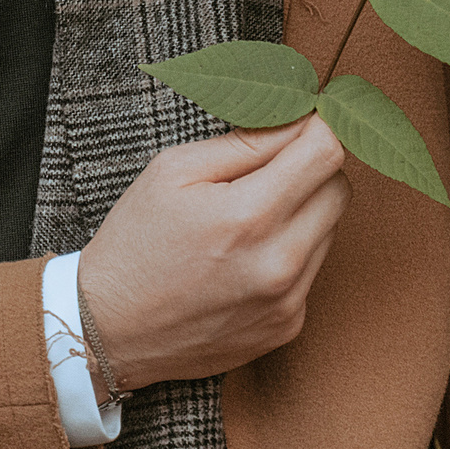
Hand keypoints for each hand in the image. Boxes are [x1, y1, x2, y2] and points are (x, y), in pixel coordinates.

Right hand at [77, 115, 350, 396]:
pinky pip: (313, 271)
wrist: (109, 330)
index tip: (302, 122)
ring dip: (303, 213)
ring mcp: (287, 302)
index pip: (328, 152)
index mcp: (249, 216)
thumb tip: (302, 119)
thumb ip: (245, 142)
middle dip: (312, 170)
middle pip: (340, 189)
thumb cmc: (136, 241)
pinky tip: (245, 259)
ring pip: (330, 230)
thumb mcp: (174, 171)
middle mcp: (279, 264)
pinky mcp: (288, 327)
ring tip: (247, 220)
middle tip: (268, 170)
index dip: (318, 127)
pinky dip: (290, 254)